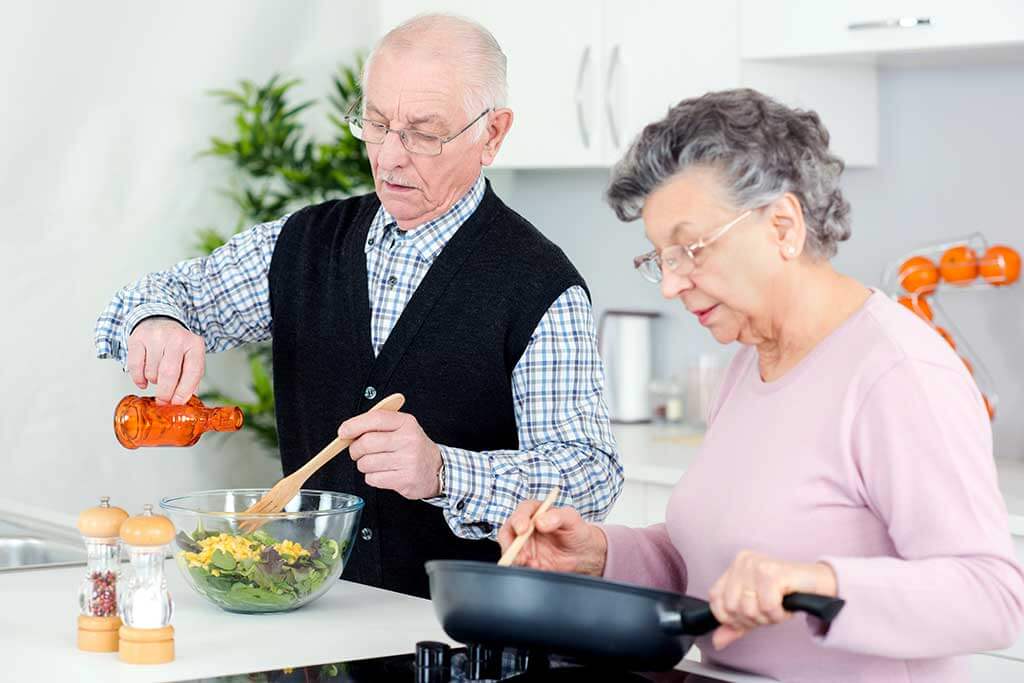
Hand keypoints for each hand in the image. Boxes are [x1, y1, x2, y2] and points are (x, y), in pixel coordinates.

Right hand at [126, 317, 205, 404]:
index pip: (193, 372)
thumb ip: (192, 378)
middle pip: (169, 374)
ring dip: (153, 381)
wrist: (159, 320)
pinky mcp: (138, 338)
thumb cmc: (177, 344)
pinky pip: (135, 367)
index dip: (184, 391)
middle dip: (165, 393)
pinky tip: (144, 380)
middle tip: (163, 401)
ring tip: (157, 376)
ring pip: (152, 372)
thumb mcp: (191, 356)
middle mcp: (176, 338)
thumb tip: (187, 400)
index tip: (177, 403)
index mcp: (195, 344)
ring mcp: (156, 337)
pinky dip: (138, 379)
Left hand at [340, 411, 441, 499]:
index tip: (343, 432)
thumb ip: (378, 425)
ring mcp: (407, 461)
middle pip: (367, 442)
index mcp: (406, 423)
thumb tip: (348, 430)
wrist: (437, 470)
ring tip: (375, 463)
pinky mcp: (404, 480)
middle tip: (357, 451)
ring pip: (367, 463)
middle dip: (355, 449)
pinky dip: (372, 477)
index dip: (354, 425)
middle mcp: (408, 440)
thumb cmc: (413, 447)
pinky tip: (383, 473)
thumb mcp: (402, 427)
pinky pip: (373, 479)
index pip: (375, 419)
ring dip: (364, 465)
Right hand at [497, 501, 607, 575]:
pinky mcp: (527, 560)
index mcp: (535, 512)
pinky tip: (538, 567)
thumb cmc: (577, 532)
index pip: (522, 512)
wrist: (584, 554)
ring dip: (517, 558)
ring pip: (510, 551)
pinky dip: (525, 568)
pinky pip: (519, 565)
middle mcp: (526, 527)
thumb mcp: (572, 519)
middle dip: (511, 544)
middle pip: (508, 532)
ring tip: (534, 563)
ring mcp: (525, 545)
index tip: (523, 529)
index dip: (519, 520)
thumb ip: (558, 516)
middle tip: (522, 553)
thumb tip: (540, 522)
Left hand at [707, 550, 837, 650]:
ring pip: (749, 608)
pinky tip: (785, 606)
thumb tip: (717, 641)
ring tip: (778, 608)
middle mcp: (743, 562)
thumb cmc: (786, 595)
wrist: (818, 585)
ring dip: (767, 617)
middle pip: (732, 607)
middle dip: (752, 619)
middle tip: (768, 612)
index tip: (748, 619)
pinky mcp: (773, 572)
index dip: (730, 617)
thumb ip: (735, 624)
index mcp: (735, 567)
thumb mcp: (756, 611)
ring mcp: (757, 565)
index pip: (715, 598)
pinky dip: (778, 614)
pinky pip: (767, 607)